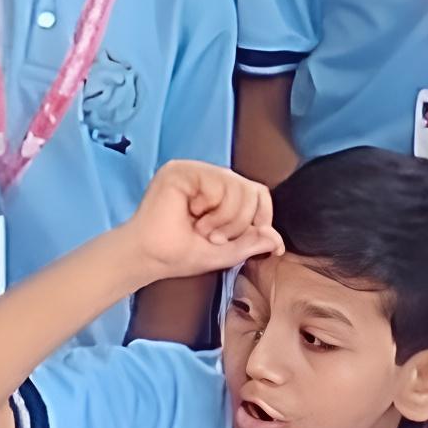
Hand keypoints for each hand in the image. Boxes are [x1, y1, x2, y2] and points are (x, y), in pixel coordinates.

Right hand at [119, 159, 280, 280]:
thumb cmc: (180, 254)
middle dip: (240, 222)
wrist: (150, 257)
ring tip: (202, 229)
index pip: (258, 193)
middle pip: (252, 190)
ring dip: (225, 218)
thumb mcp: (228, 252)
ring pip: (237, 186)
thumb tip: (277, 241)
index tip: (243, 237)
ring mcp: (194, 171)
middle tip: (215, 237)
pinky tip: (191, 215)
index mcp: (220, 193)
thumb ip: (253, 242)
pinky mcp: (180, 170)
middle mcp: (209, 178)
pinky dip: (211, 207)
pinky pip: (217, 183)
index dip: (261, 216)